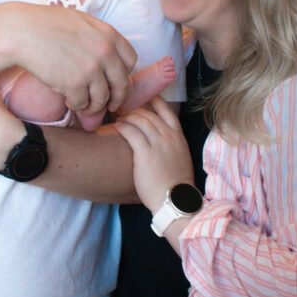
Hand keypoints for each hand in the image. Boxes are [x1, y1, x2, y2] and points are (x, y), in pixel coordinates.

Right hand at [8, 4, 136, 117]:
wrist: (21, 32)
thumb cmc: (45, 24)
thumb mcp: (80, 22)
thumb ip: (97, 38)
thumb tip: (106, 57)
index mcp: (108, 34)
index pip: (130, 59)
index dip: (124, 73)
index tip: (116, 80)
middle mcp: (105, 52)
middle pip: (121, 83)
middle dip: (116, 98)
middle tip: (109, 105)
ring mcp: (91, 69)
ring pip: (102, 98)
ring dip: (94, 105)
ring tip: (84, 105)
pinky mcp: (75, 84)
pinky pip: (82, 103)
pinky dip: (76, 105)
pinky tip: (68, 100)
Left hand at [116, 96, 194, 213]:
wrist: (173, 200)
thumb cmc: (174, 184)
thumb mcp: (179, 159)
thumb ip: (171, 146)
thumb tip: (159, 141)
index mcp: (179, 137)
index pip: (167, 111)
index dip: (155, 101)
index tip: (145, 97)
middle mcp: (169, 137)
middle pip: (149, 114)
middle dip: (135, 109)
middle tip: (124, 109)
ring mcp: (158, 144)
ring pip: (139, 120)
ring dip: (127, 117)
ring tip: (118, 119)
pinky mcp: (144, 154)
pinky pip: (131, 133)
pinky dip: (122, 127)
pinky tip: (116, 127)